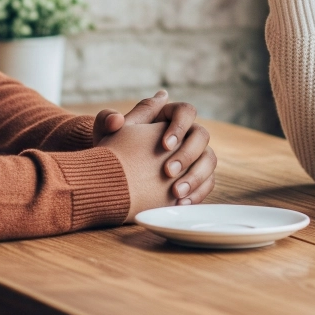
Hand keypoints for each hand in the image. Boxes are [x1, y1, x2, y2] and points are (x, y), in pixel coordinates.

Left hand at [93, 91, 215, 204]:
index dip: (179, 127)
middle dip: (187, 154)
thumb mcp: (106, 134)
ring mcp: (194, 156)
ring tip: (175, 193)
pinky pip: (207, 183)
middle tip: (168, 171)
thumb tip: (117, 119)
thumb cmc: (112, 150)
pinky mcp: (196, 178)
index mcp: (168, 116)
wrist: (114, 178)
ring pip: (209, 160)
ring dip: (195, 176)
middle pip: (202, 135)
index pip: (186, 111)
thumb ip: (107, 121)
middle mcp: (186, 134)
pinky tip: (179, 203)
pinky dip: (197, 193)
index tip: (164, 145)